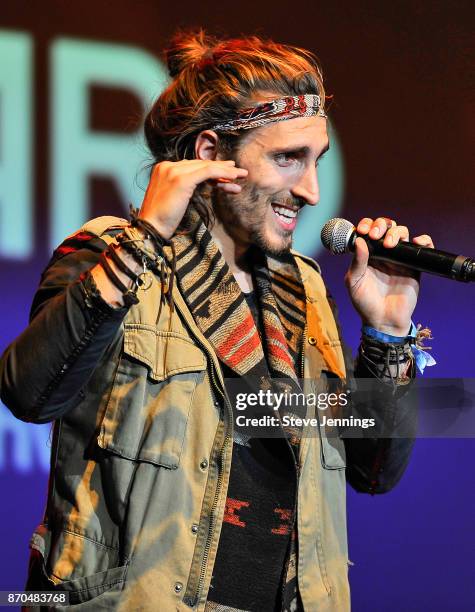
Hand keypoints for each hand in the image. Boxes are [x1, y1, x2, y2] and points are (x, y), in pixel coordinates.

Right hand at [138, 159, 247, 238]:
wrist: (151, 228)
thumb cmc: (161, 219)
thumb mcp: (173, 197)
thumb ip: (184, 187)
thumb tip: (201, 183)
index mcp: (163, 168)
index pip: (192, 166)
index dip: (210, 170)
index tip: (225, 175)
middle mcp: (168, 166)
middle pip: (200, 165)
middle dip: (221, 168)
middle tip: (238, 172)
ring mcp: (174, 171)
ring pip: (206, 167)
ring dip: (225, 171)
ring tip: (242, 175)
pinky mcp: (182, 179)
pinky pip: (207, 172)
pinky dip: (222, 174)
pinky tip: (233, 178)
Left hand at [344, 217, 433, 335]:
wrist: (383, 320)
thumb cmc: (365, 303)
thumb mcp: (354, 282)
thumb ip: (356, 262)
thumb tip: (359, 241)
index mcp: (367, 254)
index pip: (368, 230)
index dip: (366, 225)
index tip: (363, 231)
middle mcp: (383, 253)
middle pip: (386, 227)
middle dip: (381, 225)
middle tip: (376, 235)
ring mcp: (399, 258)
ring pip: (402, 233)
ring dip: (396, 232)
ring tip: (390, 244)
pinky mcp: (414, 266)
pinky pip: (422, 247)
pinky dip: (423, 240)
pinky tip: (415, 242)